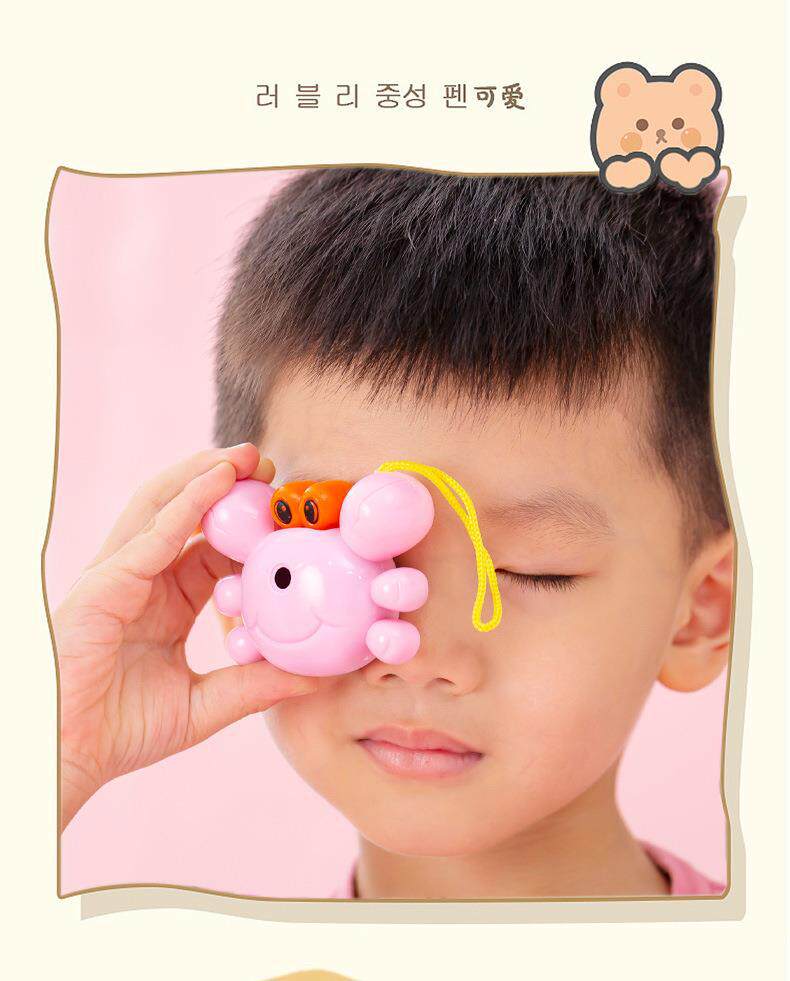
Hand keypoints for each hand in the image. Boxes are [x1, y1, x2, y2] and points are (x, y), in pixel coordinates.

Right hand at [52, 444, 316, 830]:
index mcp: (167, 603)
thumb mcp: (206, 704)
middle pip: (187, 516)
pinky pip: (153, 534)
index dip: (248, 530)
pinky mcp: (106, 583)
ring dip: (205, 476)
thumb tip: (316, 676)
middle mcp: (144, 580)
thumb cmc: (122, 732)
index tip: (289, 515)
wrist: (70, 758)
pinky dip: (187, 502)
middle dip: (226, 486)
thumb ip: (256, 685)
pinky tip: (218, 480)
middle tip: (271, 467)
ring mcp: (121, 576)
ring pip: (164, 508)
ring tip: (246, 457)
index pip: (212, 550)